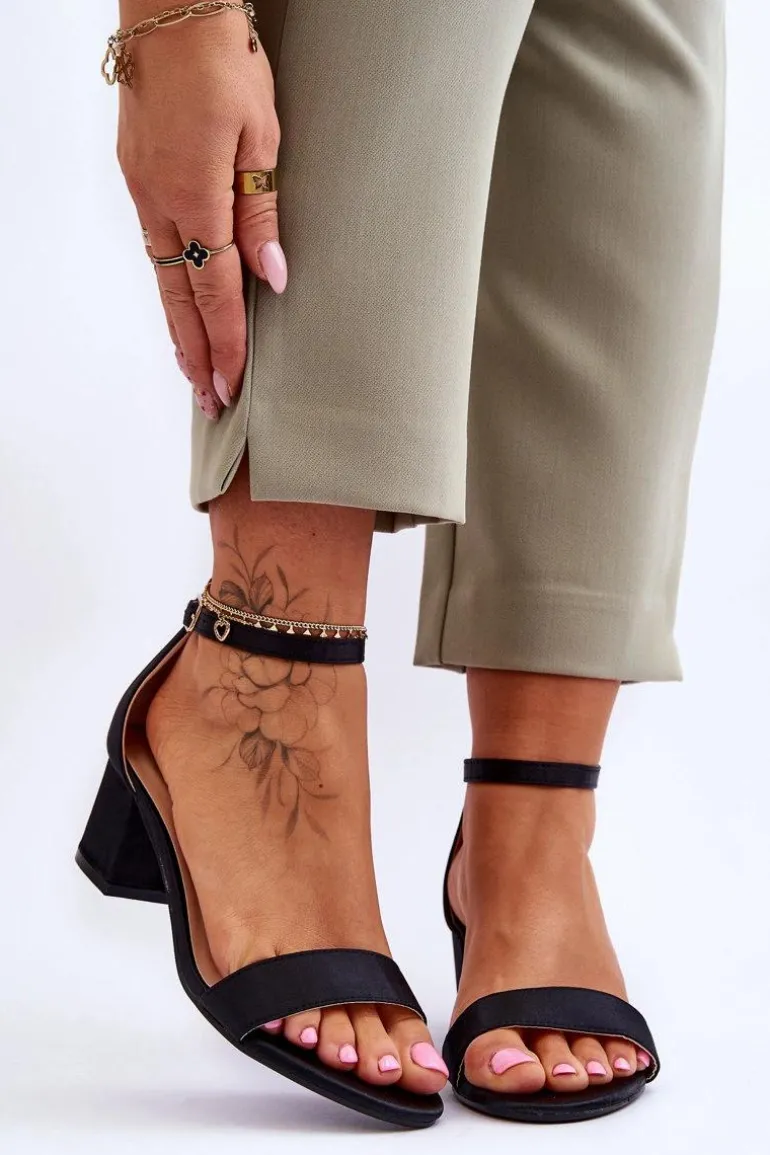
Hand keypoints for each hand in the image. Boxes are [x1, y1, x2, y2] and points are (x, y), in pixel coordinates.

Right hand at [116, 4, 286, 417]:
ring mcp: (143, 190)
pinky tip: (178, 303)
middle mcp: (160, 203)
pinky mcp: (138, 175)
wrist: (171, 8)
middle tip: (209, 399)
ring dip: (179, 327)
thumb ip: (261, 213)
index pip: (216, 292)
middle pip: (179, 299)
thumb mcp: (260, 138)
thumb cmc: (222, 62)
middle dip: (198, 353)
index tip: (233, 384)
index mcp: (196, 199)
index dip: (227, 343)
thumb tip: (273, 277)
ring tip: (194, 367)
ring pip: (161, 276)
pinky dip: (168, 285)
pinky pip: (154, 246)